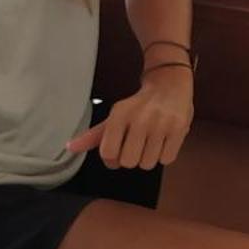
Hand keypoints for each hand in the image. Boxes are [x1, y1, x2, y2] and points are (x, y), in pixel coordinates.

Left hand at [67, 68, 192, 170]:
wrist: (170, 84)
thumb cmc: (139, 105)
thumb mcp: (115, 116)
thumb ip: (94, 135)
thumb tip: (70, 147)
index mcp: (120, 114)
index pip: (108, 153)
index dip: (112, 159)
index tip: (117, 152)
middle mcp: (140, 118)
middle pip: (129, 162)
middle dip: (132, 158)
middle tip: (137, 145)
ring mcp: (161, 123)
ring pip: (148, 164)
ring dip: (149, 157)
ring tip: (151, 141)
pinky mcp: (179, 128)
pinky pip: (166, 160)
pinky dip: (164, 155)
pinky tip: (163, 140)